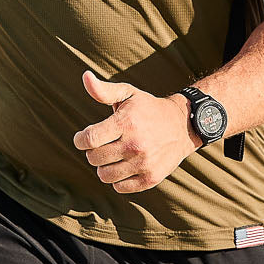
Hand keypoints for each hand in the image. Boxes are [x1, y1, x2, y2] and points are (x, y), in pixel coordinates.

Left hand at [72, 70, 201, 194]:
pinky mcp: (151, 178)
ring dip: (104, 166)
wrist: (183, 125)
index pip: (89, 139)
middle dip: (93, 151)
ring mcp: (144, 163)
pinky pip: (120, 187)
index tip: (82, 138)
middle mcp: (135, 144)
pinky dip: (118, 179)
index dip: (80, 140)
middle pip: (94, 158)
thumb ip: (103, 90)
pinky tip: (124, 166)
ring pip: (105, 176)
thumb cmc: (148, 108)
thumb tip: (85, 76)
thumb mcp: (128, 94)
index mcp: (126, 123)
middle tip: (102, 145)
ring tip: (112, 156)